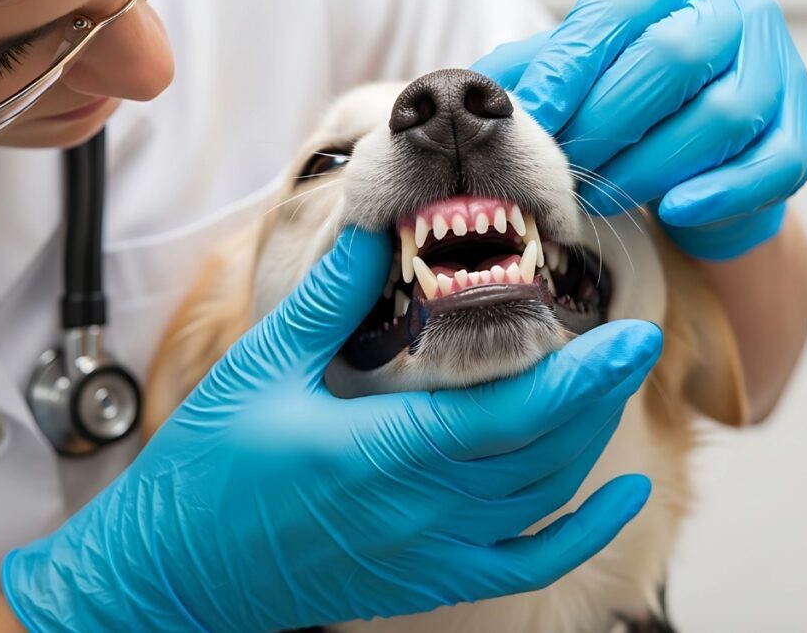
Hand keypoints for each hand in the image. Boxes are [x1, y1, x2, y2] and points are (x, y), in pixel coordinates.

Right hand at [1, 228, 662, 631]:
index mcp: (383, 452)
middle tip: (632, 343)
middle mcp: (421, 512)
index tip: (634, 336)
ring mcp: (431, 553)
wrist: (172, 572)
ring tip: (613, 389)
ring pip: (544, 500)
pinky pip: (527, 565)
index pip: (514, 417)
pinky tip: (624, 496)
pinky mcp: (429, 579)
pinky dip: (584, 533)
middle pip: (546, 455)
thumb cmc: (210, 470)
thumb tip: (376, 227)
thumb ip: (330, 298)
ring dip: (590, 444)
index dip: (584, 378)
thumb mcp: (261, 366)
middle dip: (601, 397)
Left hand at [473, 0, 806, 259]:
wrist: (699, 155)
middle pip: (671, 60)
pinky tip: (672, 211)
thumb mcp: (580, 73)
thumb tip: (473, 92)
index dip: (567, 70)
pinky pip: (772, 167)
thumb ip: (533, 72)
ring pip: (720, 118)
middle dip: (605, 124)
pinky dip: (718, 195)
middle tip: (559, 169)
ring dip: (648, 168)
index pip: (615, 13)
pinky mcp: (799, 132)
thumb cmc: (631, 102)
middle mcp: (735, 10)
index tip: (527, 120)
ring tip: (598, 196)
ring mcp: (779, 69)